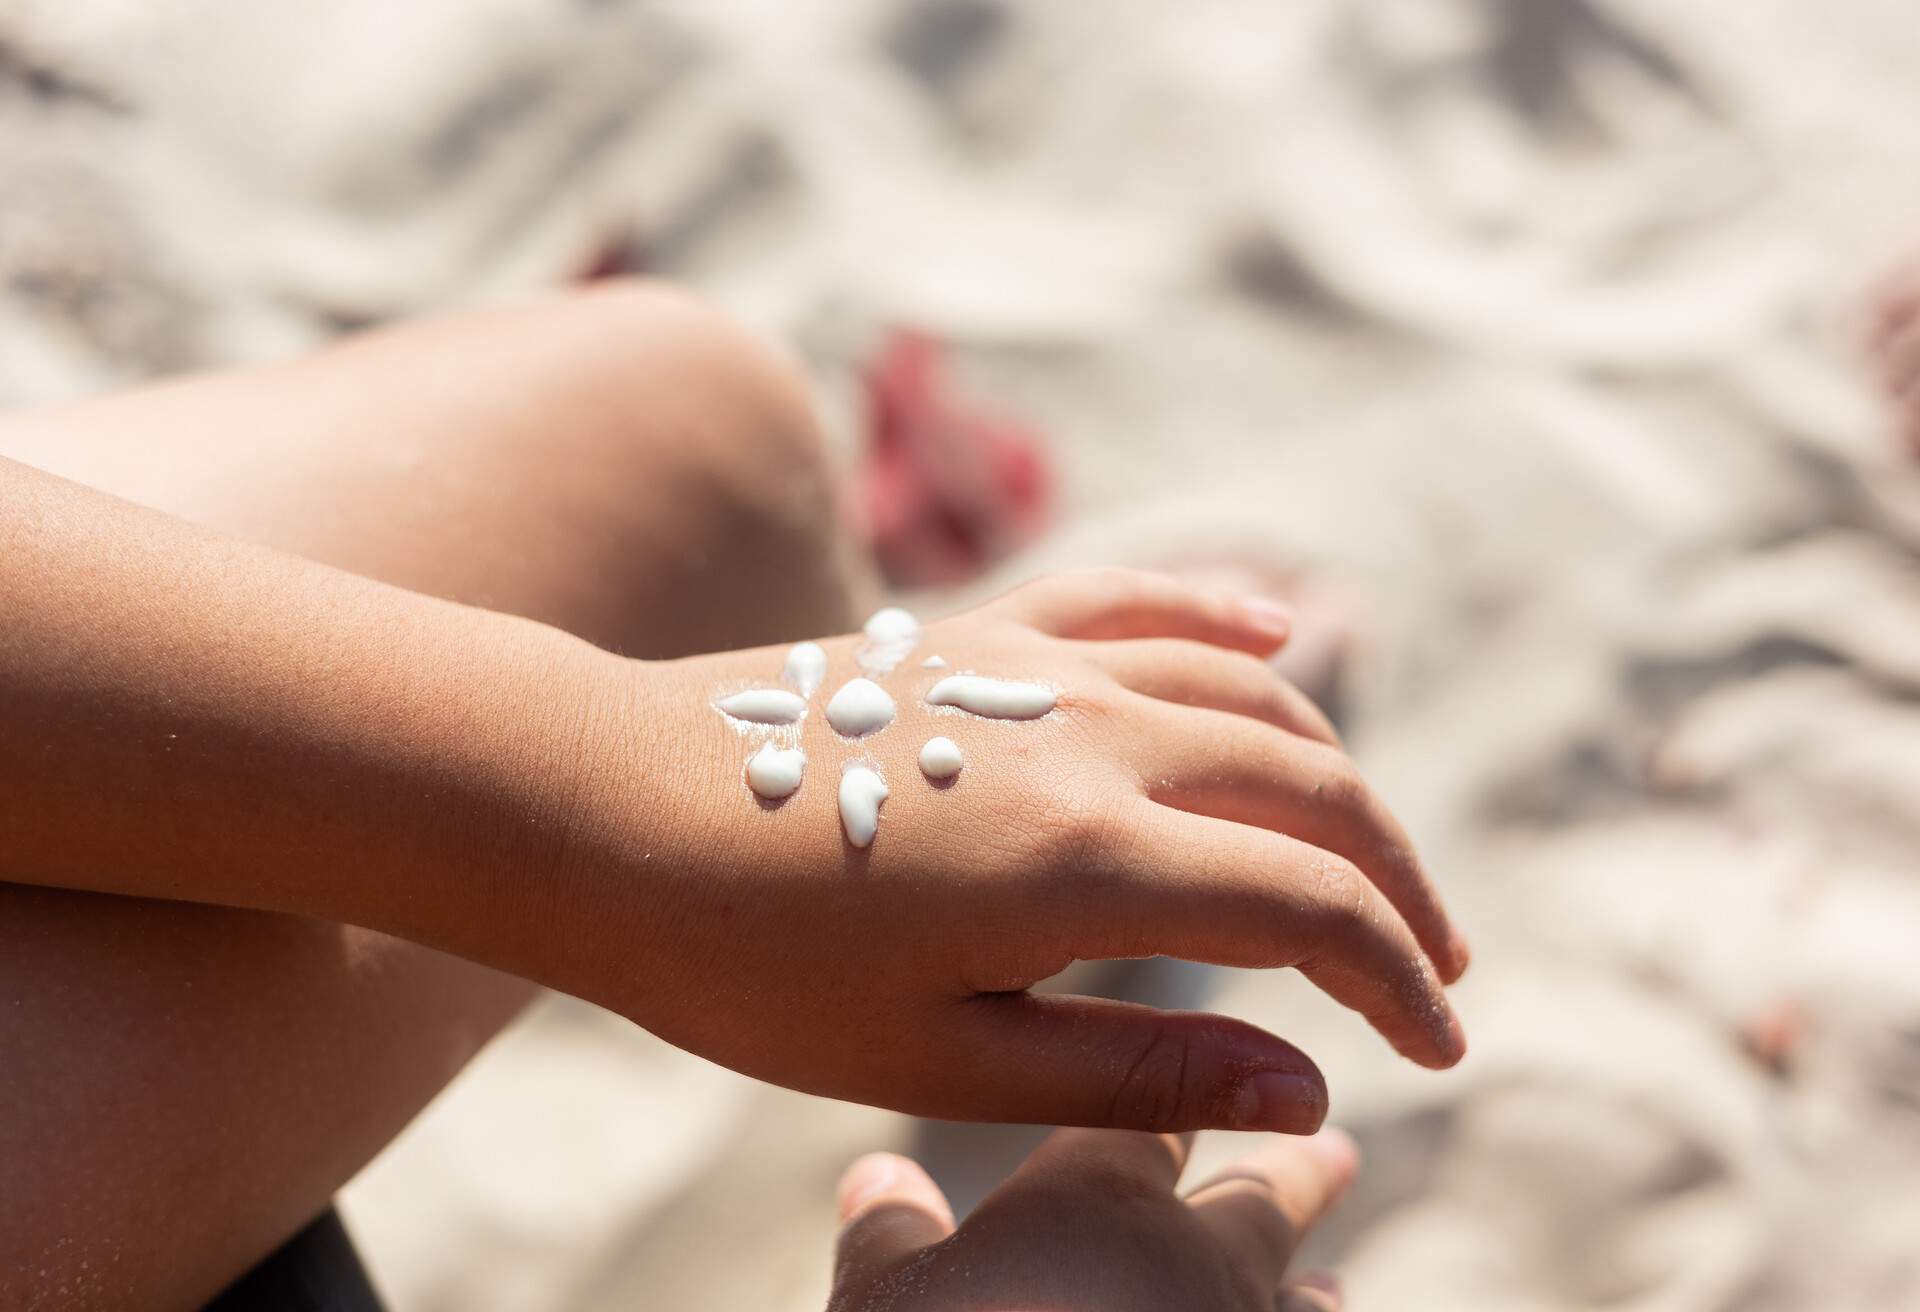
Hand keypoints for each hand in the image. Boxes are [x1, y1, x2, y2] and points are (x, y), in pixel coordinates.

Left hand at [566, 569, 1468, 1132]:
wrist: (599, 811)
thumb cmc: (746, 960)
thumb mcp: (939, 1058)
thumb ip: (1137, 1069)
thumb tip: (1311, 1089)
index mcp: (1084, 859)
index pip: (1309, 908)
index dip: (1396, 983)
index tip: (1441, 1049)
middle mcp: (1087, 737)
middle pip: (1312, 788)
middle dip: (1399, 882)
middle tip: (1440, 967)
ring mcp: (1036, 667)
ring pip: (1249, 697)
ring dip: (1338, 775)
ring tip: (1375, 856)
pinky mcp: (984, 634)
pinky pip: (1141, 601)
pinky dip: (1229, 620)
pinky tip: (1288, 635)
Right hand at [827, 1127, 1355, 1310]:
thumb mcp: (881, 1300)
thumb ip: (888, 1234)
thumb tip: (876, 1175)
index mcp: (1096, 1204)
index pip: (1140, 1128)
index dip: (1161, 1115)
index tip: (1189, 1096)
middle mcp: (1194, 1264)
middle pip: (1256, 1205)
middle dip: (1291, 1176)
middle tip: (1335, 1152)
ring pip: (1300, 1305)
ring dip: (1313, 1293)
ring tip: (1333, 1283)